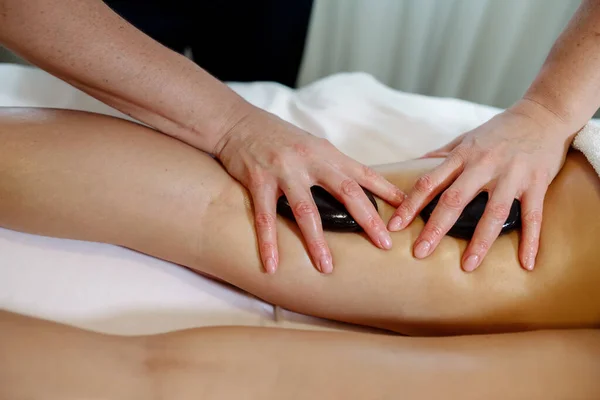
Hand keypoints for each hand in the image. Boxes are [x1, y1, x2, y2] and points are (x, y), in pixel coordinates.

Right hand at [215, 106, 404, 273]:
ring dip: (317, 242)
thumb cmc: (278, 137)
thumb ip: (331, 166)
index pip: (363, 173)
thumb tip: (355, 189)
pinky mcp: (258, 180)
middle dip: (367, 219)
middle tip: (383, 244)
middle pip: (346, 192)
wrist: (238, 122)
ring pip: (305, 210)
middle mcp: (309, 160)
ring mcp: (284, 170)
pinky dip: (269, 243)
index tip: (407, 209)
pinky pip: (265, 217)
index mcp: (326, 152)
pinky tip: (272, 265)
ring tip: (327, 267)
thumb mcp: (311, 145)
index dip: (386, 191)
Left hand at [388, 100, 575, 271]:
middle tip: (420, 252)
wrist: (544, 113)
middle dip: (435, 228)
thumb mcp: (467, 138)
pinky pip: (533, 215)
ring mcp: (511, 174)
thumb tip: (415, 164)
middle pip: (455, 200)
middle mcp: (483, 165)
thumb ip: (442, 154)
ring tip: (468, 266)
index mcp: (462, 156)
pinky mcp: (537, 182)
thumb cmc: (500, 129)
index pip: (429, 183)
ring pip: (493, 212)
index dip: (410, 205)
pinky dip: (531, 240)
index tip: (395, 226)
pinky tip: (526, 263)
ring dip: (480, 242)